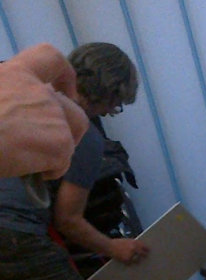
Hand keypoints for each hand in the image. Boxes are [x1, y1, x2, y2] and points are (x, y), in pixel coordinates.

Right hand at [0, 44, 88, 178]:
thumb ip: (5, 93)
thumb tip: (11, 110)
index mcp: (16, 73)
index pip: (50, 57)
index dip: (65, 75)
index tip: (65, 92)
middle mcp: (40, 91)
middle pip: (73, 110)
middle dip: (66, 129)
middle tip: (43, 143)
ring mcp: (53, 116)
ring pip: (71, 136)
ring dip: (57, 150)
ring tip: (33, 159)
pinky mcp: (60, 142)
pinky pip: (64, 161)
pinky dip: (50, 170)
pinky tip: (29, 171)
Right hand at [109, 237, 149, 264]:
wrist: (108, 246)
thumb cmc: (117, 243)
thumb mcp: (127, 240)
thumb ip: (134, 244)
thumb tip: (141, 248)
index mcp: (135, 242)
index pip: (145, 247)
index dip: (147, 250)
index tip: (148, 252)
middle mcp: (134, 248)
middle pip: (143, 254)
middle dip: (144, 256)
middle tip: (144, 258)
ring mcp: (131, 254)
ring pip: (138, 260)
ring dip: (137, 261)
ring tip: (136, 261)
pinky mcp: (127, 260)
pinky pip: (131, 263)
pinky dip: (129, 263)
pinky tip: (128, 262)